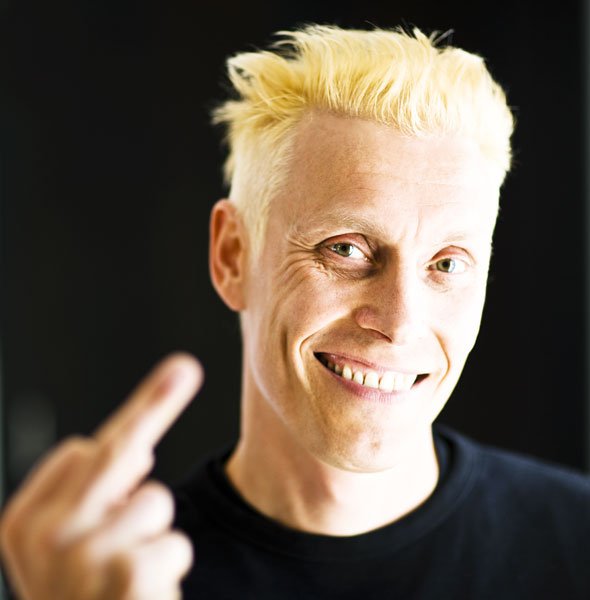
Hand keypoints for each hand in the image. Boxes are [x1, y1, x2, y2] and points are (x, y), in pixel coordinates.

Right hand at [0, 353, 202, 599]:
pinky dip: (169, 563)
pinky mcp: (127, 577)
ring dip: (155, 531)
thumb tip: (142, 439)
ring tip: (128, 570)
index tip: (159, 397)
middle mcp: (45, 536)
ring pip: (155, 499)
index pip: (79, 452)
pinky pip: (175, 542)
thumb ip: (104, 483)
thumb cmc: (85, 592)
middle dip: (154, 404)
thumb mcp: (76, 539)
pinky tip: (142, 594)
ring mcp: (82, 558)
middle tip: (184, 367)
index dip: (124, 434)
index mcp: (24, 521)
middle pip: (115, 450)